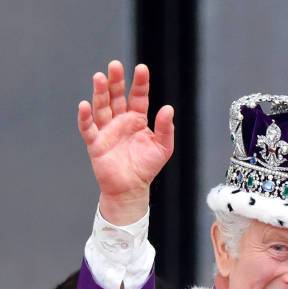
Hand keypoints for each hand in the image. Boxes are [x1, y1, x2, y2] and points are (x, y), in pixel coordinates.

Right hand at [77, 60, 173, 224]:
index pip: (138, 96)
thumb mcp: (163, 148)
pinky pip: (88, 128)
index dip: (140, 83)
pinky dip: (85, 118)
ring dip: (99, 93)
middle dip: (115, 81)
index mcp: (137, 119)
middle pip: (116, 96)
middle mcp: (120, 121)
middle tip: (115, 65)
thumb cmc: (146, 168)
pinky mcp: (95, 143)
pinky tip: (84, 105)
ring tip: (99, 77)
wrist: (131, 189)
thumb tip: (168, 108)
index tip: (142, 69)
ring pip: (101, 107)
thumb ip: (166, 128)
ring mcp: (107, 130)